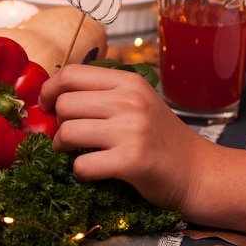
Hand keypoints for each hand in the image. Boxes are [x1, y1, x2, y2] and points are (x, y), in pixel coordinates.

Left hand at [38, 64, 208, 211]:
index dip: (49, 89)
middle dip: (57, 123)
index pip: (71, 73)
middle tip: (67, 136)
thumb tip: (51, 96)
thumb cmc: (159, 138)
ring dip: (61, 147)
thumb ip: (101, 94)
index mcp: (128, 82)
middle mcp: (130, 101)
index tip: (45, 105)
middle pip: (64, 103)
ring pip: (67, 132)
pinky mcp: (132, 161)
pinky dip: (79, 172)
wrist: (199, 172)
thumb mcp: (137, 102)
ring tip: (73, 152)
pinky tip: (91, 171)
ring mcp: (132, 131)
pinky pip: (82, 165)